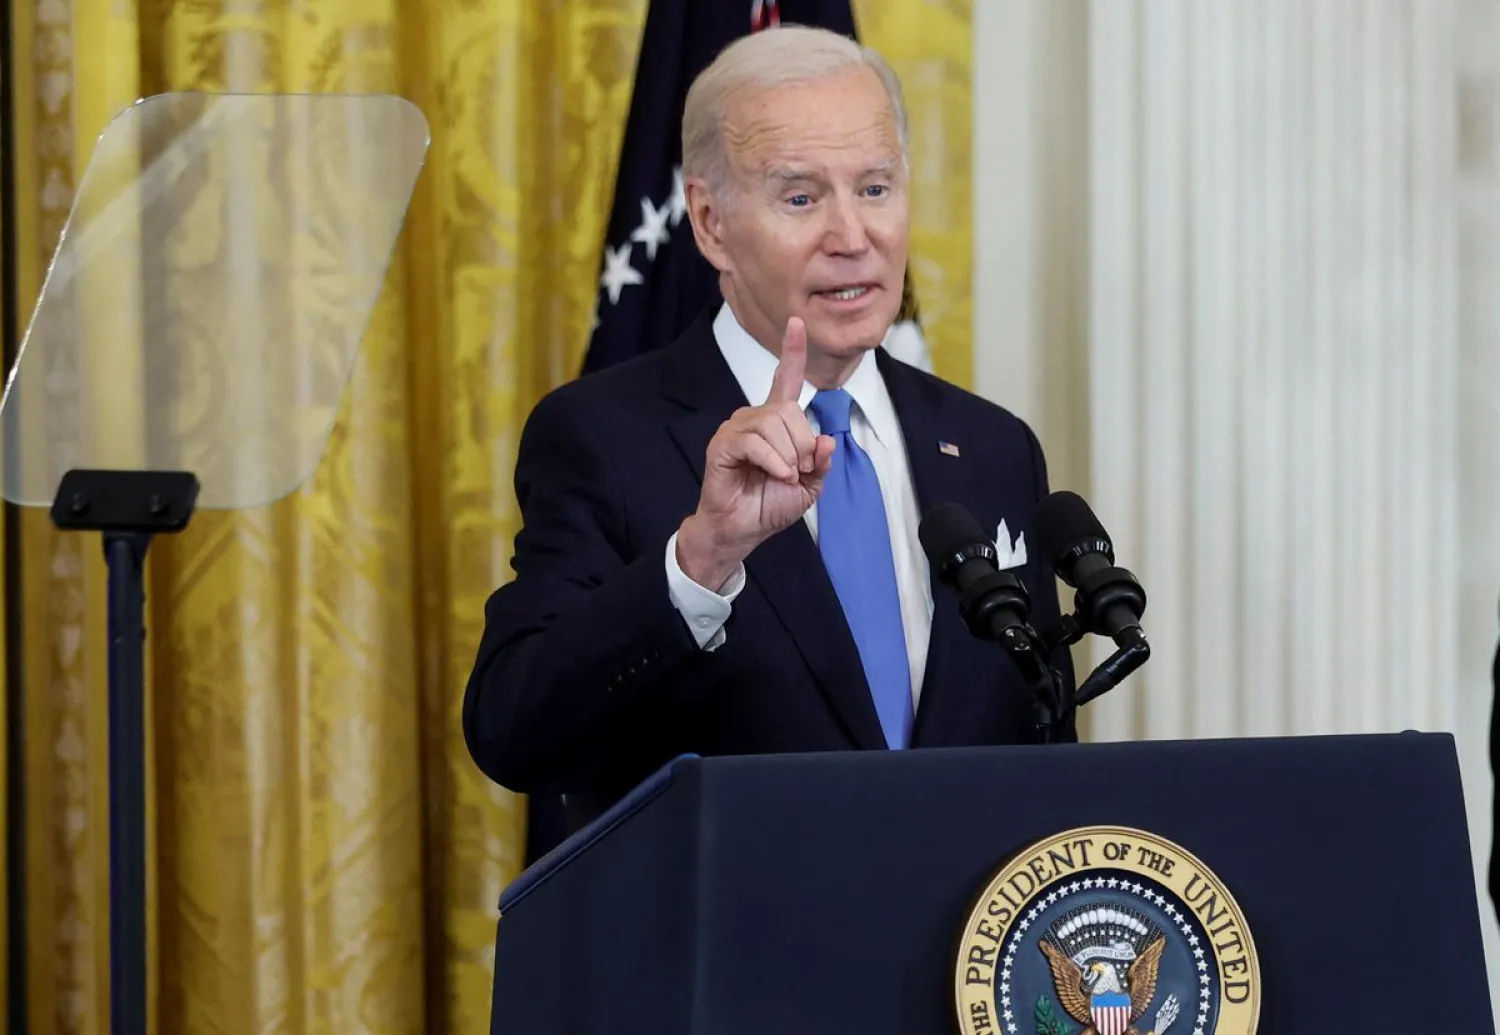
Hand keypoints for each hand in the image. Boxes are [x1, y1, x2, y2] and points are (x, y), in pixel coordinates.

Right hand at [677, 317, 835, 588]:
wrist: (742, 530)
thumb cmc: (770, 505)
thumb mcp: (809, 485)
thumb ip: (821, 462)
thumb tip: (825, 439)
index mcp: (775, 421)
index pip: (785, 379)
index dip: (792, 351)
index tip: (797, 322)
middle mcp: (754, 418)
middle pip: (790, 411)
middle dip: (803, 444)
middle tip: (798, 470)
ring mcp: (735, 429)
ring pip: (775, 424)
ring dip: (789, 456)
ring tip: (784, 476)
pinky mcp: (722, 444)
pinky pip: (755, 441)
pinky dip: (773, 461)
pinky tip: (776, 475)